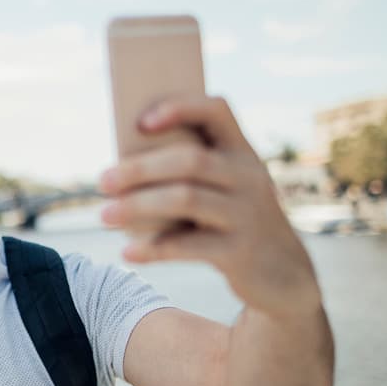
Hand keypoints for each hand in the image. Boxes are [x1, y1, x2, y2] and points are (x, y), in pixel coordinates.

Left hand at [99, 95, 321, 319]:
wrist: (284, 277)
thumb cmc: (235, 224)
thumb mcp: (226, 191)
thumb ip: (191, 174)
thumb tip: (122, 170)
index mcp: (242, 153)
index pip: (217, 110)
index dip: (180, 108)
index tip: (141, 123)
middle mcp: (250, 177)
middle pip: (189, 160)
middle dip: (140, 169)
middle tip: (102, 181)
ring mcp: (248, 214)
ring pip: (185, 199)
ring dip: (138, 206)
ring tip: (104, 216)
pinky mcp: (240, 252)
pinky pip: (188, 246)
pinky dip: (154, 249)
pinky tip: (128, 252)